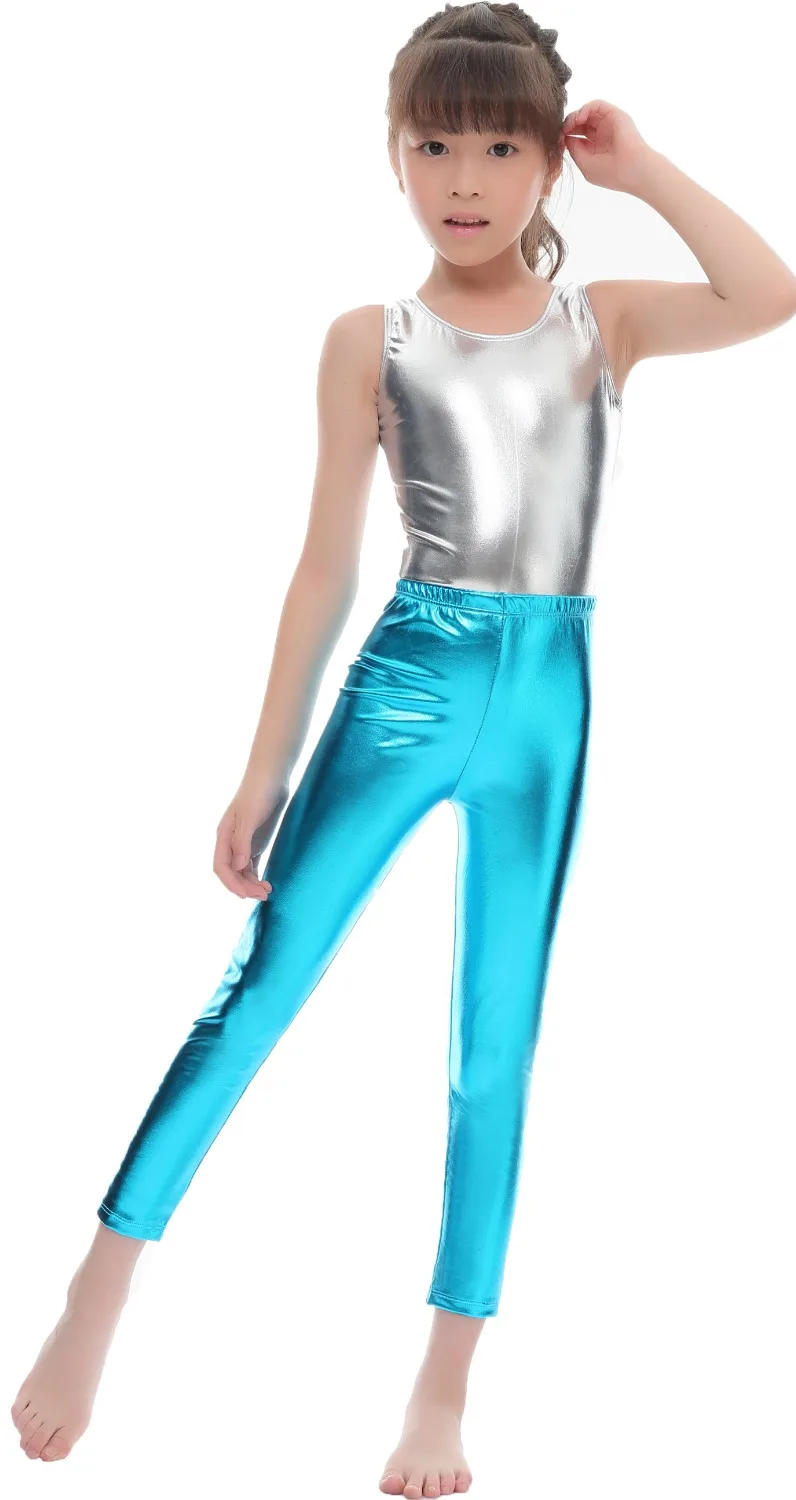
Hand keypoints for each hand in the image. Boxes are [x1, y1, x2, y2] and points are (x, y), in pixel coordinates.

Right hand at [213, 775, 289, 899]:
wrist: (272, 776)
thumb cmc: (259, 793)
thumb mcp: (250, 817)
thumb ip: (243, 843)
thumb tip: (238, 867)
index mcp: (223, 835)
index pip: (221, 867)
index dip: (231, 883)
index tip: (246, 895)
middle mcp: (230, 841)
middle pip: (232, 872)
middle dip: (244, 886)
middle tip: (264, 895)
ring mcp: (243, 842)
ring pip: (242, 871)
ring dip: (251, 883)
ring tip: (268, 891)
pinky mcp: (256, 841)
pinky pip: (251, 864)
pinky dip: (257, 875)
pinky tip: (266, 882)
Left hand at [560, 100, 653, 192]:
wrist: (633, 169)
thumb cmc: (610, 172)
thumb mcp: (585, 164)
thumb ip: (573, 149)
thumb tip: (565, 136)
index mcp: (595, 148)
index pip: (576, 136)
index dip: (565, 135)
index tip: (557, 140)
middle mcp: (602, 134)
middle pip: (580, 123)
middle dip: (568, 125)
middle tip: (561, 131)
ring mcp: (608, 123)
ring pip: (586, 113)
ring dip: (574, 117)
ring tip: (569, 125)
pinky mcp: (614, 114)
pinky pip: (596, 105)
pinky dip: (585, 109)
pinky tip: (579, 119)